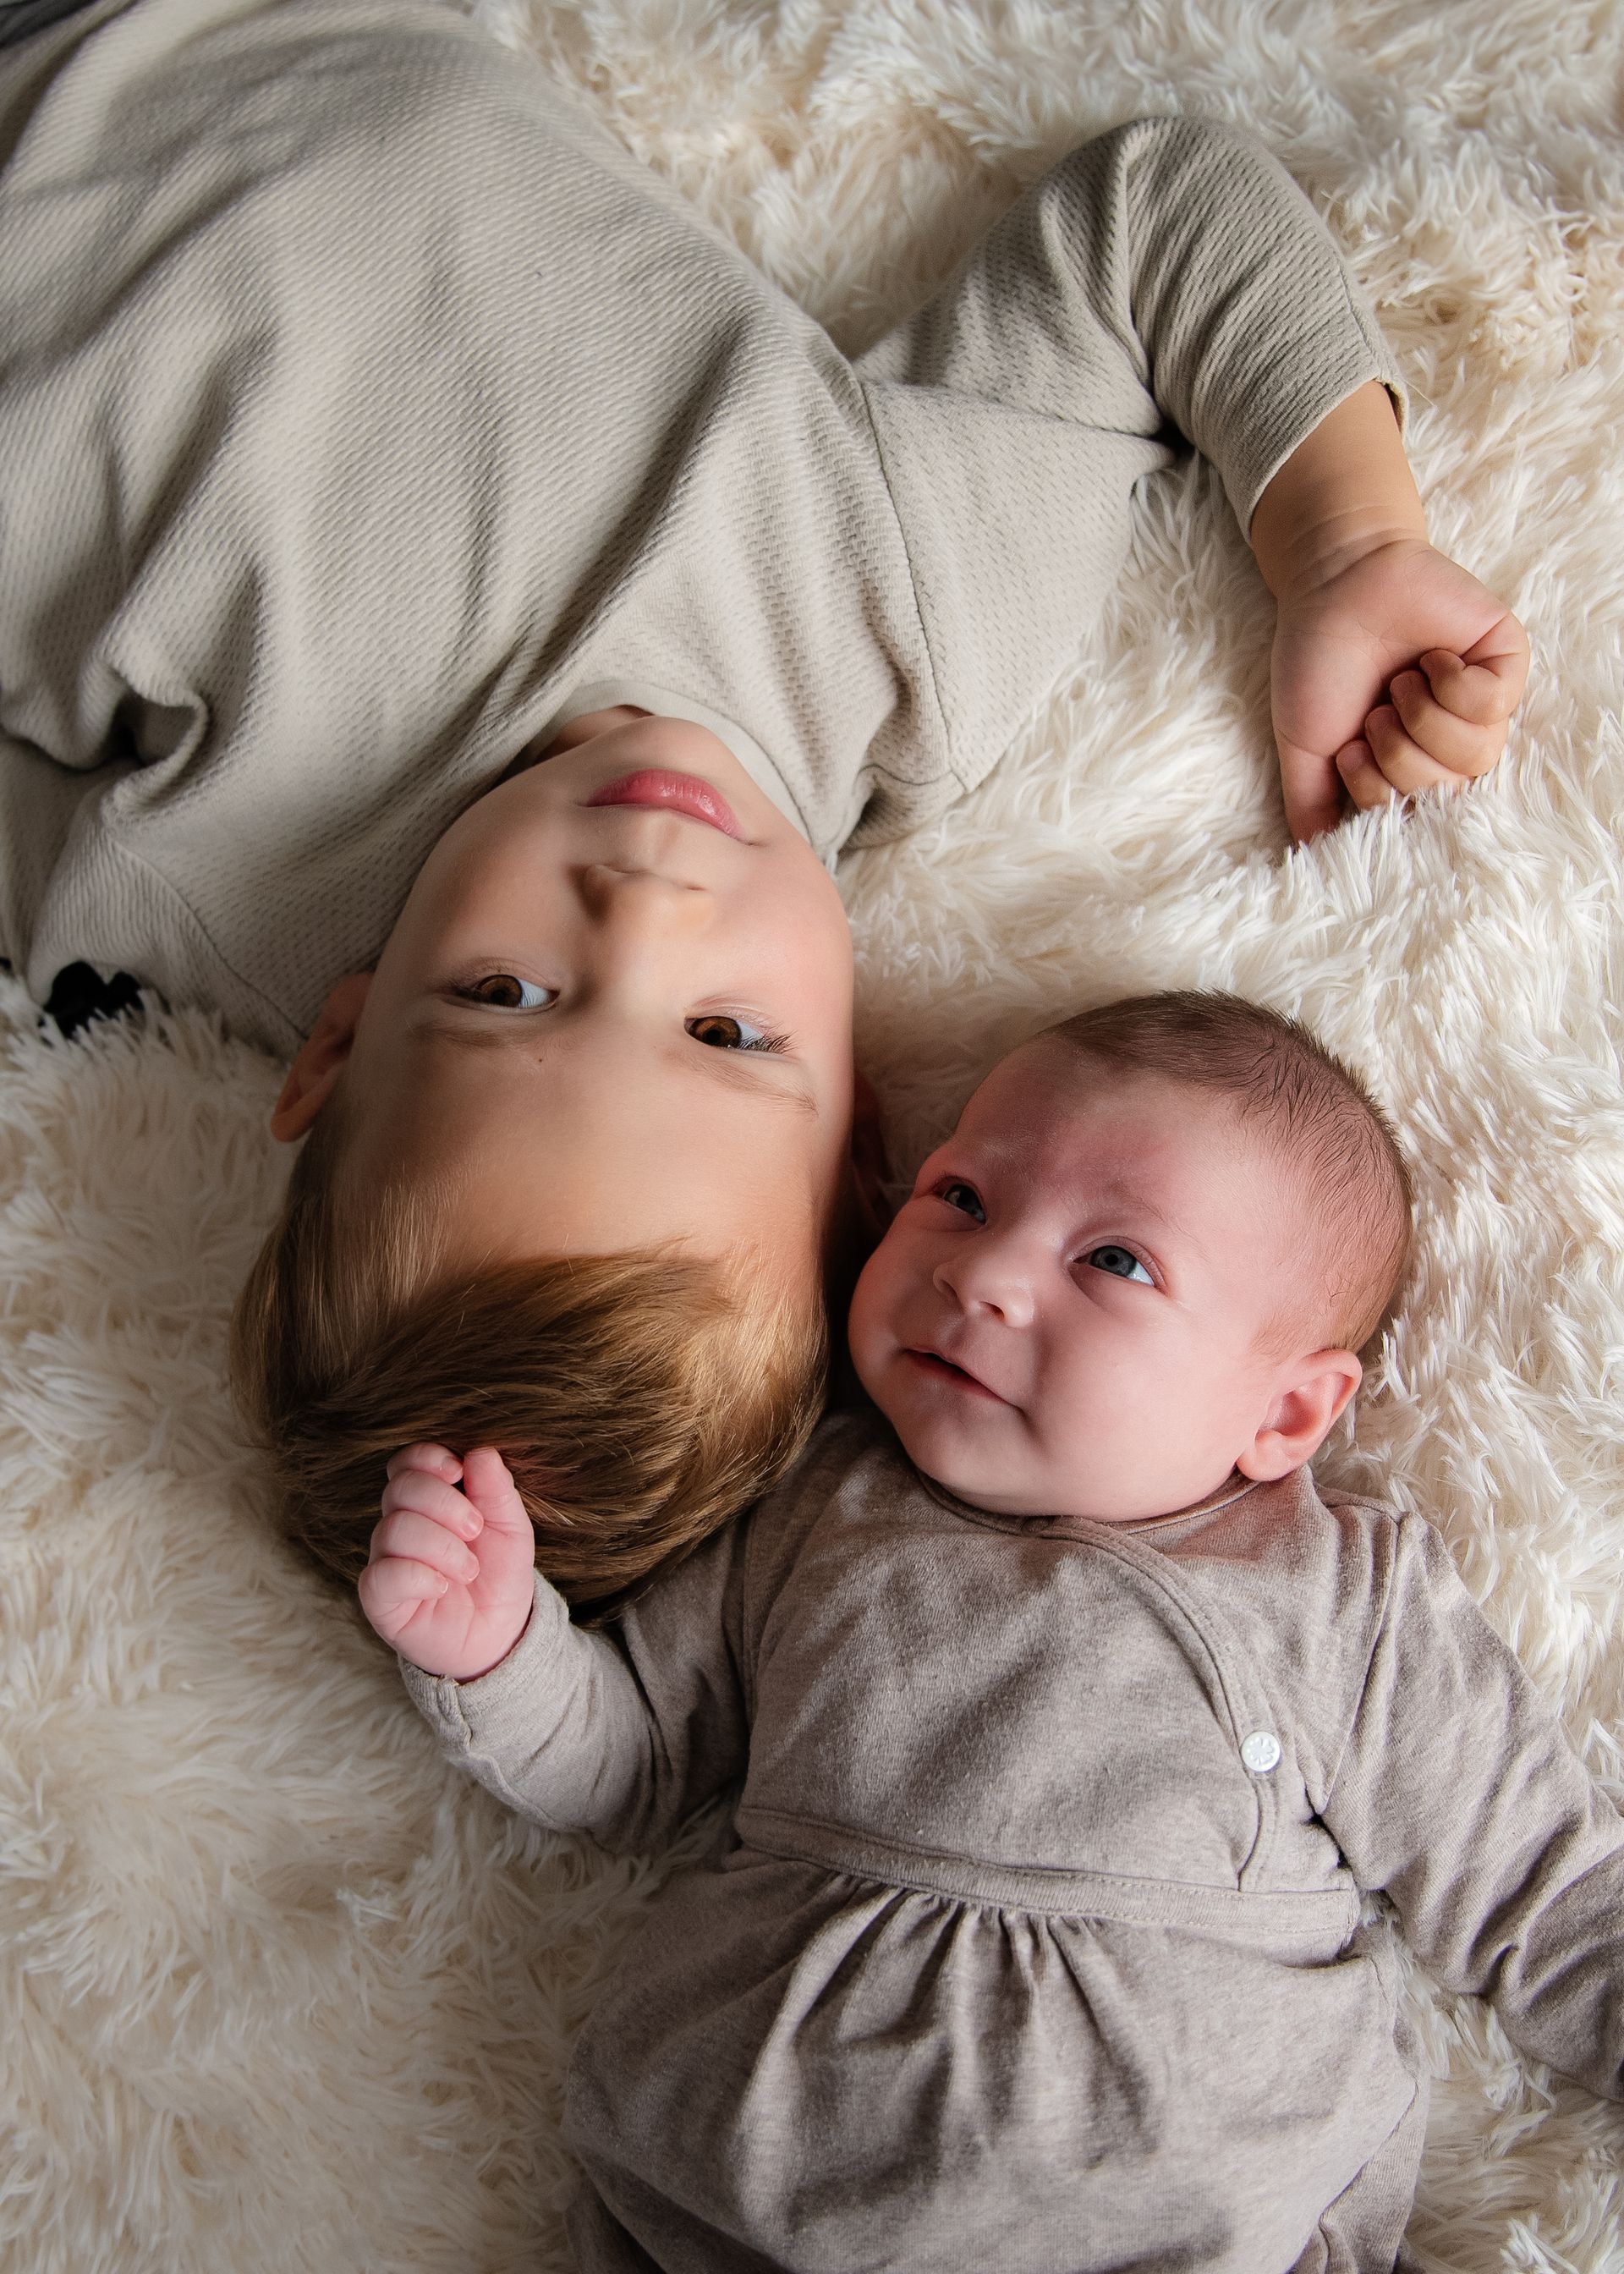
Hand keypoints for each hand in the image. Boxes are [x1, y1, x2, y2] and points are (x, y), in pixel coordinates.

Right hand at [358, 1443, 536, 1679]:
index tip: (458, 1472)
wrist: (499, 1631)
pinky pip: (383, 1574)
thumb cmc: (499, 1573)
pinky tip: (443, 1587)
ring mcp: (386, 1560)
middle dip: (444, 1503)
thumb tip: (480, 1452)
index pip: (406, 1462)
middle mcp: (399, 1525)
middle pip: (400, 1489)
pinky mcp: (379, 1598)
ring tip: (468, 1568)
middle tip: (476, 1530)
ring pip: (394, 1529)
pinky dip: (420, 1575)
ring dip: (441, 1546)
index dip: (427, 1458)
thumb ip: (496, 1489)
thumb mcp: (511, 1526)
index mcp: (427, 1500)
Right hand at [1270, 534, 1528, 839]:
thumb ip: (1311, 808)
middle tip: (1376, 712)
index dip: (1378, 794)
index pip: (1416, 819)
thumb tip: (1315, 858)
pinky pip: (1492, 703)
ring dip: (1421, 718)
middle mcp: (1451, 743)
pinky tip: (1432, 658)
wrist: (1332, 586)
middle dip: (1397, 754)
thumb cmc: (1319, 662)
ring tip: (1401, 684)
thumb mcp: (1306, 750)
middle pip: (1447, 792)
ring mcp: (1483, 704)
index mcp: (1409, 768)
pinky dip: (1449, 683)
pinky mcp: (1505, 663)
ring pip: (1476, 754)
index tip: (1350, 753)